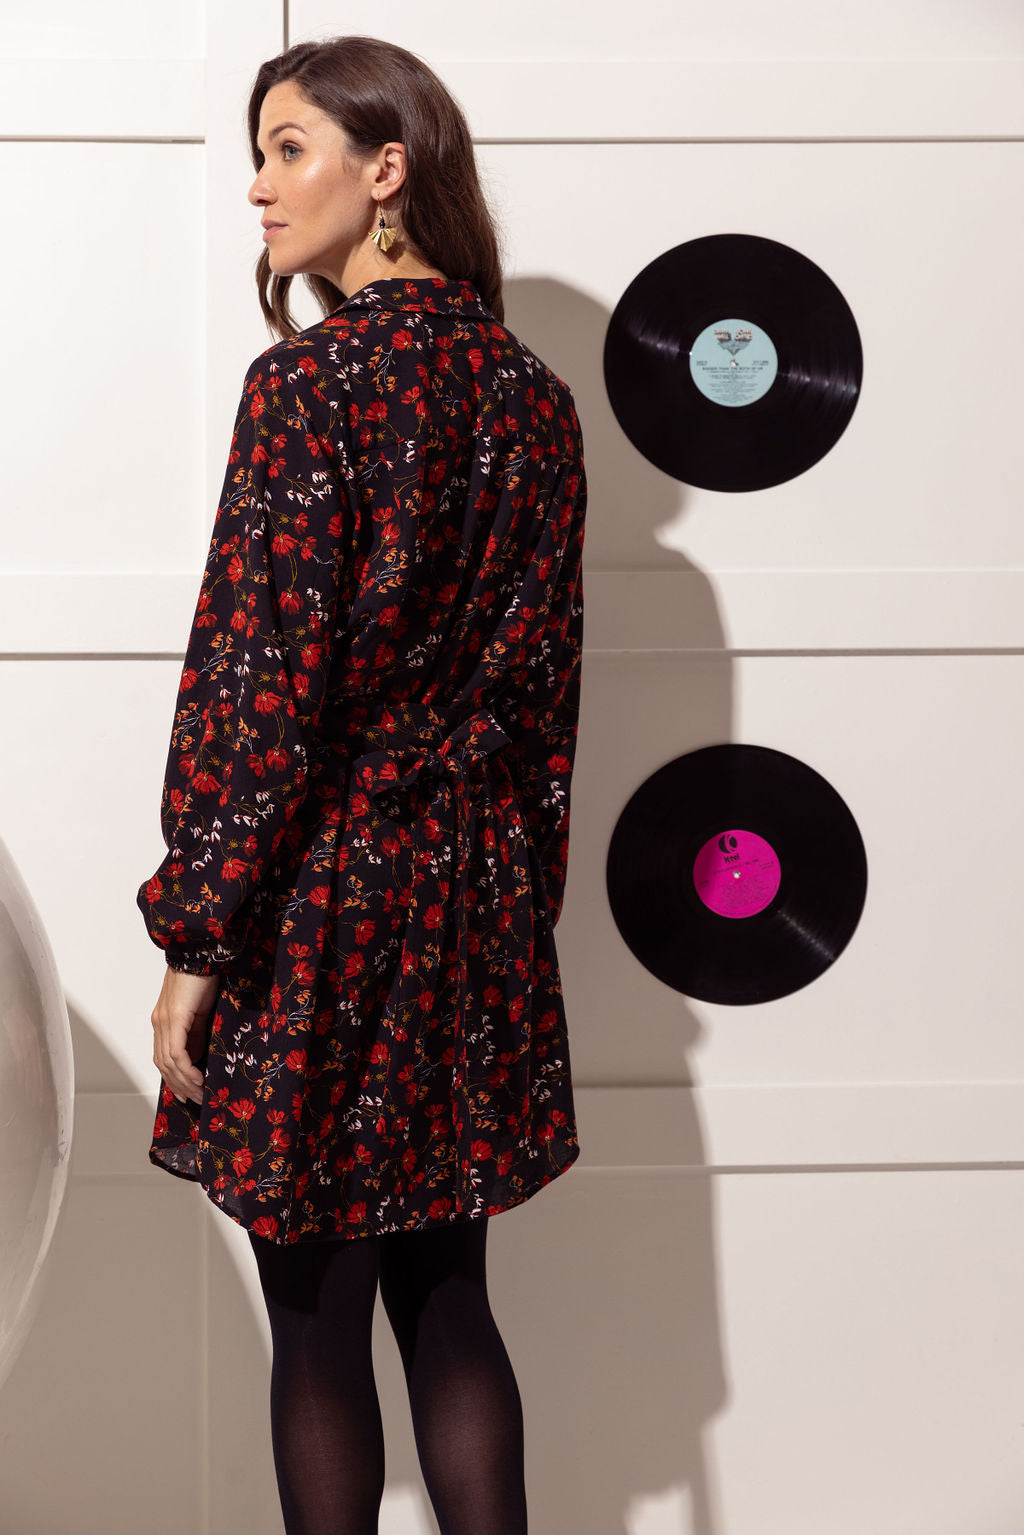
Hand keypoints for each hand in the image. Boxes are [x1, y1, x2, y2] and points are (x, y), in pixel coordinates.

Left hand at [151, 966, 221, 1105]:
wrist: (199, 951)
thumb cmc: (202, 976)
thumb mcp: (201, 1010)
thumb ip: (197, 1031)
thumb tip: (200, 1054)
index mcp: (164, 1021)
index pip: (164, 1058)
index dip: (175, 1079)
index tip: (189, 1094)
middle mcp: (159, 1023)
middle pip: (163, 1065)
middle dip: (180, 1087)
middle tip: (196, 1100)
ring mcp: (164, 1021)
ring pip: (168, 1063)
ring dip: (184, 1083)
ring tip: (200, 1094)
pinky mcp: (174, 1018)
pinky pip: (176, 1053)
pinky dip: (186, 1070)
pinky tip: (199, 1079)